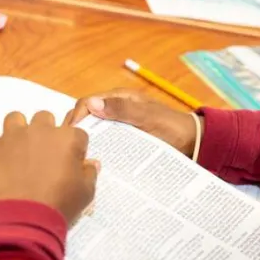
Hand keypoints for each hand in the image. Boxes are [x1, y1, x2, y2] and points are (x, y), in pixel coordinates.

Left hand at [0, 111, 98, 223]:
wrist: (24, 218)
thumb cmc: (59, 205)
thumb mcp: (86, 193)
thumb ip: (89, 173)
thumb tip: (91, 163)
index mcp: (67, 138)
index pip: (76, 133)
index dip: (73, 148)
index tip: (69, 162)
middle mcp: (40, 130)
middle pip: (44, 118)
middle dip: (45, 133)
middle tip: (42, 156)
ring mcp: (13, 136)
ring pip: (15, 118)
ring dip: (17, 131)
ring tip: (17, 151)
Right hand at [65, 89, 200, 157]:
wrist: (192, 143)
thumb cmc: (173, 127)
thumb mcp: (148, 117)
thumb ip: (122, 110)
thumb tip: (92, 104)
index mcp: (120, 98)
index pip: (87, 102)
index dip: (75, 117)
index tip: (69, 135)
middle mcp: (116, 109)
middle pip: (87, 117)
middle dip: (75, 130)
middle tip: (67, 149)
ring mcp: (119, 125)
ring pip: (94, 131)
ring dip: (85, 141)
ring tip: (76, 158)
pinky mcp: (123, 139)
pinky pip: (105, 142)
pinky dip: (97, 149)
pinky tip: (92, 161)